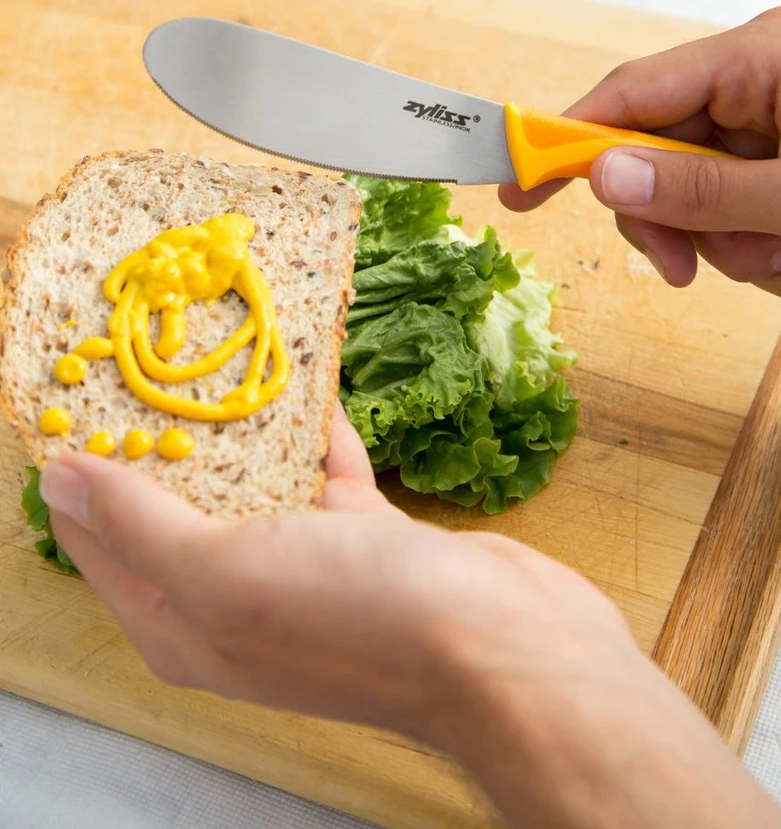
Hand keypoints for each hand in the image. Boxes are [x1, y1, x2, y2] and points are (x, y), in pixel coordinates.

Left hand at [39, 403, 626, 741]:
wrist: (503, 645)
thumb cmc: (356, 617)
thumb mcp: (226, 573)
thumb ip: (140, 527)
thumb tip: (59, 482)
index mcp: (186, 623)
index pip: (102, 544)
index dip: (81, 475)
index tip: (71, 399)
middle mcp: (240, 599)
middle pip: (177, 508)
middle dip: (159, 439)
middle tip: (146, 357)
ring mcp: (308, 569)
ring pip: (254, 484)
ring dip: (241, 426)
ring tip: (221, 355)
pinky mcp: (367, 542)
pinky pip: (326, 474)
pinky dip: (317, 431)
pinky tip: (311, 381)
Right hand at [501, 6, 780, 299]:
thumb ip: (699, 191)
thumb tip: (602, 178)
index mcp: (760, 53)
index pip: (633, 91)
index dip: (568, 139)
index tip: (517, 186)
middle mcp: (758, 77)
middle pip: (654, 150)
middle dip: (675, 220)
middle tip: (685, 272)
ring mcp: (770, 122)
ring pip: (690, 195)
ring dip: (730, 246)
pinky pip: (729, 215)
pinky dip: (759, 252)